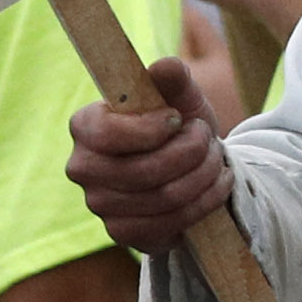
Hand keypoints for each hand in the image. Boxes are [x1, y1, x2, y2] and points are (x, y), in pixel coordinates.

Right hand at [67, 61, 227, 253]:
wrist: (190, 166)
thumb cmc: (178, 126)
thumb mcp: (181, 97)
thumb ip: (174, 78)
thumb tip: (166, 67)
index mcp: (85, 126)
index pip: (106, 133)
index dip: (150, 128)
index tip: (179, 119)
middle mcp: (83, 169)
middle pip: (144, 170)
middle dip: (191, 152)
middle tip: (208, 138)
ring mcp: (101, 206)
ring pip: (164, 197)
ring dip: (204, 175)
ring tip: (216, 158)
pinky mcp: (124, 234)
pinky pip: (172, 224)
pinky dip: (206, 202)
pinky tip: (218, 184)